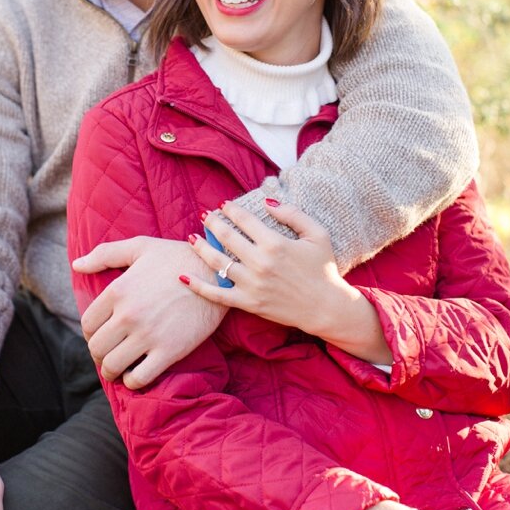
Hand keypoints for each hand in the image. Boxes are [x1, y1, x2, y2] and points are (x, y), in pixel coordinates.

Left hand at [73, 236, 224, 387]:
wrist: (219, 274)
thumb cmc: (179, 257)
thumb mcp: (141, 247)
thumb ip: (105, 254)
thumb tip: (77, 265)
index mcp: (117, 290)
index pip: (87, 325)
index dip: (91, 334)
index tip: (101, 335)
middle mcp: (128, 315)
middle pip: (97, 348)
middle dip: (99, 354)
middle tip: (110, 352)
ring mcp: (148, 335)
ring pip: (112, 366)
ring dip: (112, 371)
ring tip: (119, 368)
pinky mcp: (170, 351)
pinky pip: (139, 378)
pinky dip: (132, 381)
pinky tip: (136, 373)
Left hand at [185, 200, 390, 364]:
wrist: (326, 307)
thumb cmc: (324, 269)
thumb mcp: (318, 235)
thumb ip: (294, 215)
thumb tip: (268, 202)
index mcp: (275, 244)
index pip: (245, 221)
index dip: (231, 210)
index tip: (223, 205)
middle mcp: (260, 263)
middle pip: (227, 237)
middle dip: (213, 223)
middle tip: (205, 215)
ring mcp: (251, 284)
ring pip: (217, 262)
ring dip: (201, 247)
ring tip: (192, 238)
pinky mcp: (248, 303)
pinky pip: (216, 294)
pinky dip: (198, 286)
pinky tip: (184, 276)